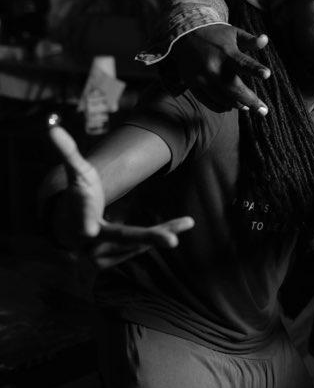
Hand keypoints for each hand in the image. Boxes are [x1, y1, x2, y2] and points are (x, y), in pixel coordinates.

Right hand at [46, 123, 194, 268]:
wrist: (69, 227)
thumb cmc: (76, 195)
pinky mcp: (114, 261)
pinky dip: (162, 236)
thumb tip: (51, 126)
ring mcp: (100, 257)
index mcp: (79, 219)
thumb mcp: (75, 173)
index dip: (84, 224)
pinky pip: (142, 248)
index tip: (88, 231)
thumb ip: (68, 152)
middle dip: (148, 239)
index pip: (83, 220)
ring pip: (139, 244)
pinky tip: (181, 226)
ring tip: (187, 222)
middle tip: (174, 241)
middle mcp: (88, 243)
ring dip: (164, 232)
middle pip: (123, 240)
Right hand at [172, 24, 271, 113]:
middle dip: (251, 101)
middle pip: (234, 89)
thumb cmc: (215, 35)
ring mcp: (201, 78)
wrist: (184, 35)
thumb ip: (250, 40)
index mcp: (226, 52)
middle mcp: (213, 67)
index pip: (243, 63)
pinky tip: (231, 107)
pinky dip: (221, 106)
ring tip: (249, 107)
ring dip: (238, 105)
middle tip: (264, 111)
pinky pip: (209, 102)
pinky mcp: (193, 84)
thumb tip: (265, 39)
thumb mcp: (233, 33)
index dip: (255, 69)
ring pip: (223, 99)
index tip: (267, 74)